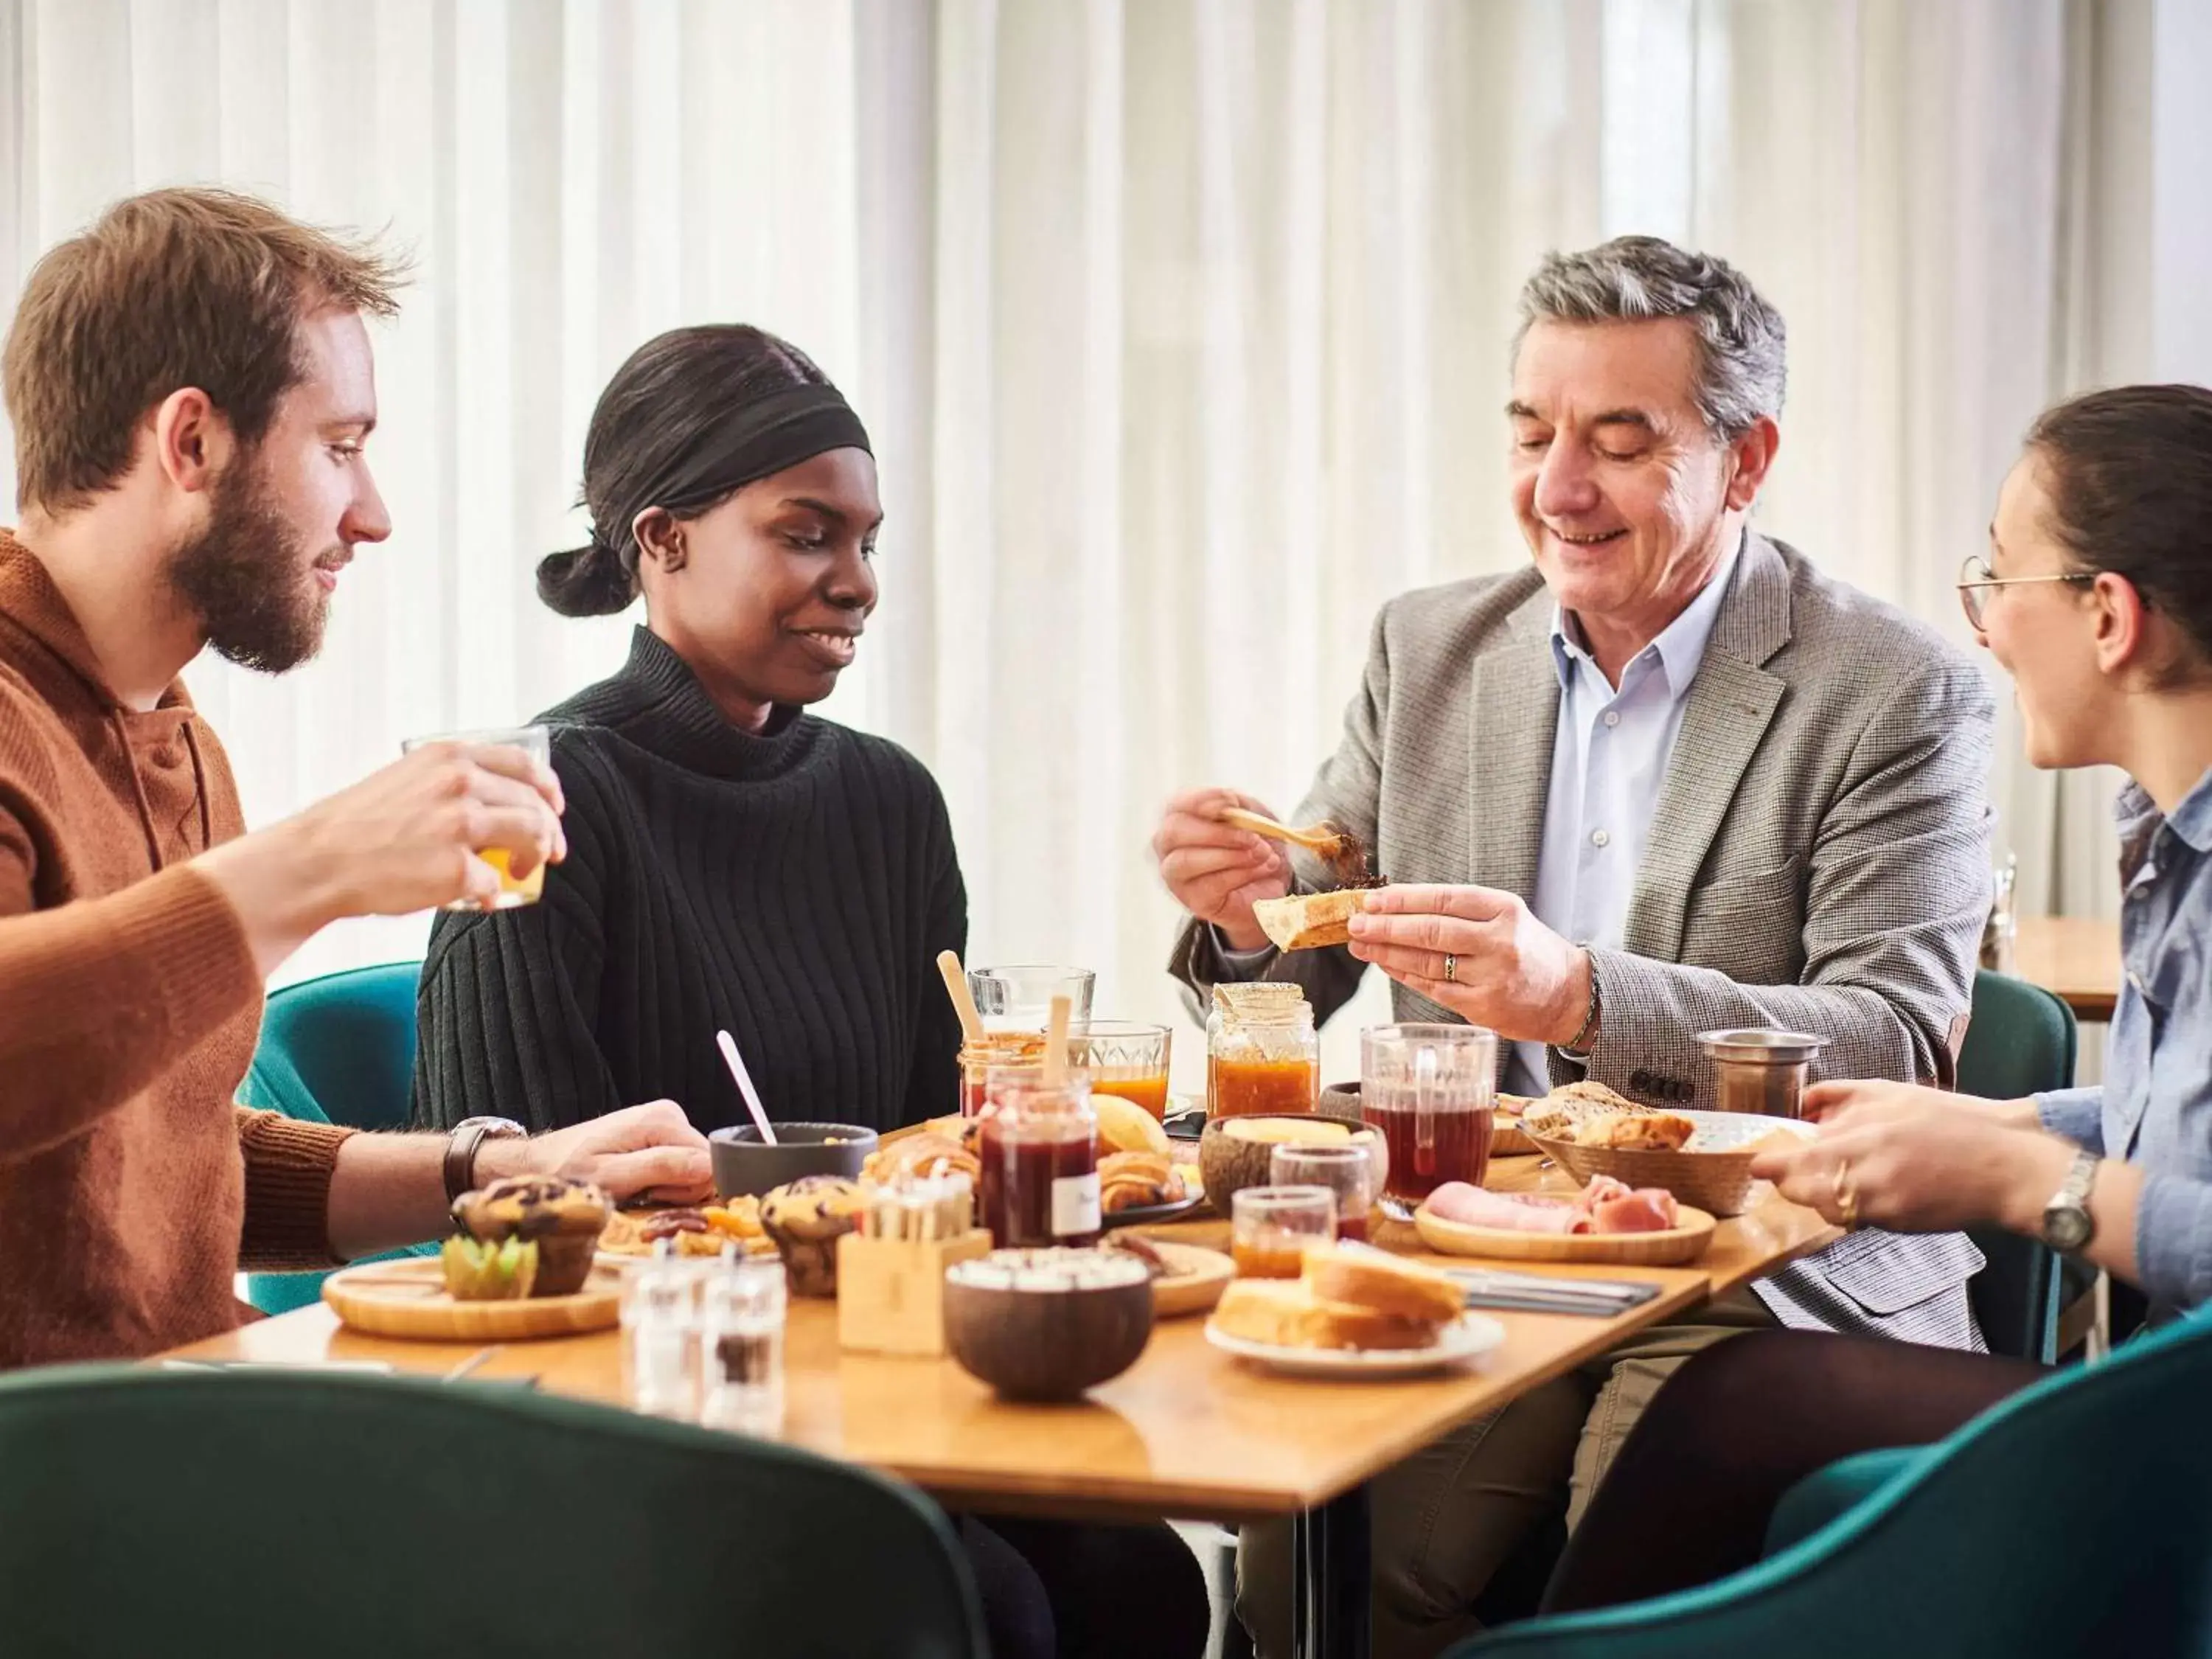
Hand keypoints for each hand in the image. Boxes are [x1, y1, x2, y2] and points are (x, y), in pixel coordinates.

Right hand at [198, 740, 566, 972]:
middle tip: (550, 855)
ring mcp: (461, 824)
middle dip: (550, 833)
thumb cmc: (359, 825)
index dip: (548, 788)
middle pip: (535, 805)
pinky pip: (496, 883)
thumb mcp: (408, 778)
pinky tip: (479, 898)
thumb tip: (503, 802)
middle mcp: (461, 782)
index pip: (524, 764)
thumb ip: (454, 780)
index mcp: (450, 756)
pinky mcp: (457, 868)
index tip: (555, 808)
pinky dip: (493, 895)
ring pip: (531, 838)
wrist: (317, 860)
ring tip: (521, 874)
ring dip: (534, 860)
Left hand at [493, 1100, 714, 1205]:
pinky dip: (663, 1183)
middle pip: (703, 1165)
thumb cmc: (569, 1172)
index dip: (689, 1189)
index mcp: (663, 1119)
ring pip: (693, 1169)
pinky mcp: (658, 1136)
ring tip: (636, 1189)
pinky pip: (680, 1166)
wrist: (540, 1163)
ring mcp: (665, 1124)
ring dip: (669, 1188)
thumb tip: (710, 1167)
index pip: (709, 1162)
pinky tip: (639, 1184)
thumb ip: (662, 1168)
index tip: (656, 1196)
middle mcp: (671, 1115)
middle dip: (678, 1189)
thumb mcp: (612, 1176)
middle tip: (642, 1194)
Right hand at [1151, 788, 1291, 951]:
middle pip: (1175, 832)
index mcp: (1181, 817)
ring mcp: (1176, 875)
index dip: (1201, 800)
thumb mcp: (1251, 817)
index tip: (1231, 801)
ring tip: (1262, 853)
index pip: (1177, 803)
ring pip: (1187, 861)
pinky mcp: (1194, 900)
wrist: (1270, 884)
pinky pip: (1211, 884)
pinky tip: (1263, 868)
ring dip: (1230, 855)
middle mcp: (1169, 845)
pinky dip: (1243, 874)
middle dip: (1217, 832)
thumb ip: (1240, 807)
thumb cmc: (1252, 844)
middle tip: (1251, 837)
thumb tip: (1231, 804)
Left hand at [1345, 884, 1592, 1043]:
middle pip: (1431, 931)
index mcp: (1505, 910)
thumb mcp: (1507, 917)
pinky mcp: (1482, 1006)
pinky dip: (1405, 975)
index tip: (1373, 899)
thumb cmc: (1528, 950)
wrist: (1568, 995)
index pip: (1445, 899)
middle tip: (1356, 923)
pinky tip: (1385, 965)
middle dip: (1386, 926)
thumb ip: (1462, 912)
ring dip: (1387, 953)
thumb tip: (1398, 906)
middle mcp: (1499, 941)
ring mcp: (1491, 976)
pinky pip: (1433, 988)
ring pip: (1427, 962)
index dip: (1404, 899)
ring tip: (1360, 944)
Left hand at [1750, 1082, 2072, 1232]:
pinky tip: (1868, 1191)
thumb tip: (1801, 1104)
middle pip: (1804, 1191)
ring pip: (1828, 1208)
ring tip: (1838, 1178)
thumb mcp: (1891, 1092)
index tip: (1758, 1164)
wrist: (2006, 1164)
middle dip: (1791, 1183)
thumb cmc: (1951, 1122)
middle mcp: (1870, 1175)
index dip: (1772, 1166)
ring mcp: (1884, 1205)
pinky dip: (1852, 1207)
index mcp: (1866, 1136)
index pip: (1798, 1159)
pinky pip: (1857, 1219)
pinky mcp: (1898, 1224)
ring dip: (1821, 1197)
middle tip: (1791, 1172)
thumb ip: (1840, 1096)